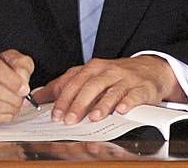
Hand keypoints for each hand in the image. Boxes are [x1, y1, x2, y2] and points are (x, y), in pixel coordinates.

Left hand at [34, 56, 185, 124]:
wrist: (149, 69)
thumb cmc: (114, 75)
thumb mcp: (90, 75)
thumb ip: (66, 85)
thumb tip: (38, 97)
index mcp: (93, 67)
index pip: (75, 81)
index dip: (63, 98)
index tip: (54, 114)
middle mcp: (108, 71)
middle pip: (91, 85)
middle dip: (78, 103)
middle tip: (69, 120)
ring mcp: (126, 79)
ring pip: (112, 91)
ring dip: (102, 104)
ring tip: (93, 117)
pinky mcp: (142, 88)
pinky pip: (134, 95)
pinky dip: (127, 102)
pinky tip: (121, 110)